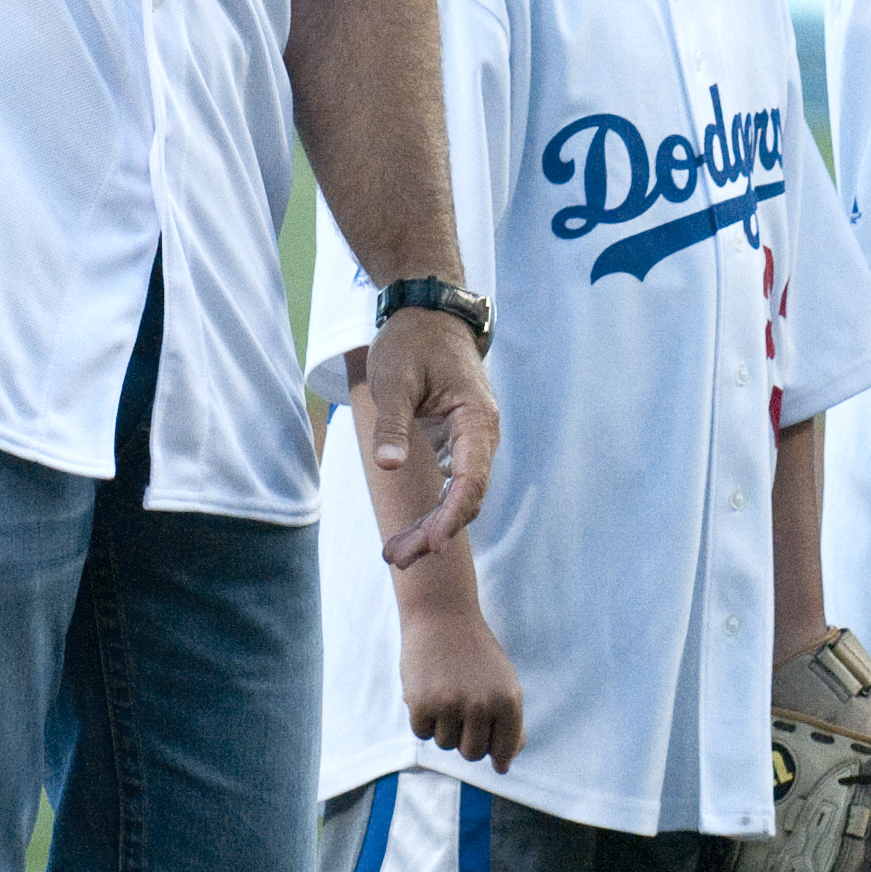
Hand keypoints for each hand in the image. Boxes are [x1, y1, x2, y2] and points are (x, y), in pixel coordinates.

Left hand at [366, 307, 497, 567]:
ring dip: (432, 526)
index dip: (452, 515)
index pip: (470, 478)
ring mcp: (473, 439)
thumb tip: (388, 466)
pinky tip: (411, 529)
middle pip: (467, 496)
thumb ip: (392, 423)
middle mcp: (482, 433)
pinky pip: (453, 483)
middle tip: (396, 558)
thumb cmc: (412, 342)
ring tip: (396, 554)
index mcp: (475, 418)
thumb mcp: (394, 378)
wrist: (430, 313)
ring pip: (460, 494)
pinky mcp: (460, 441)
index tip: (433, 544)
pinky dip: (434, 508)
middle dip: (435, 532)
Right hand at [398, 603, 524, 772]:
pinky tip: (427, 690)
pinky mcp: (421, 703)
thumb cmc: (476, 653)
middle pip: (472, 754)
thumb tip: (504, 767)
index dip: (493, 746)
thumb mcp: (504, 683)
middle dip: (465, 738)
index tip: (484, 728)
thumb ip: (510, 724)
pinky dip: (423, 718)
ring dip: (443, 725)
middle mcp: (482, 706)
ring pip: (445, 744)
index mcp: (508, 701)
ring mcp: (450, 705)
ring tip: (445, 690)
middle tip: (461, 706)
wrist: (442, 615)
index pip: (503, 751)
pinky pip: (422, 733)